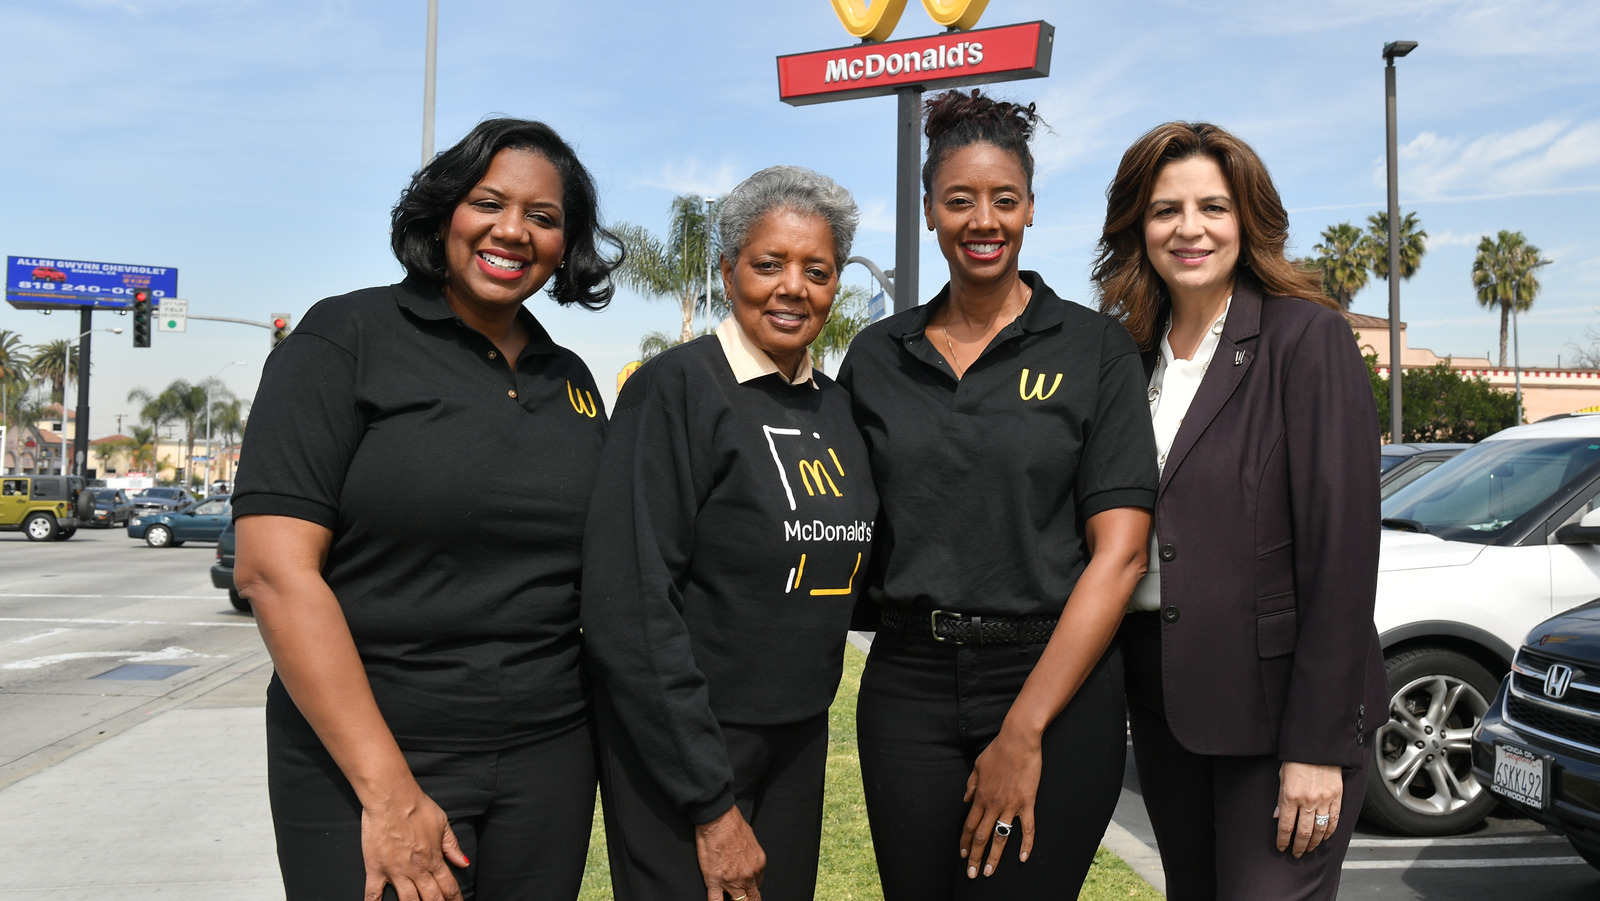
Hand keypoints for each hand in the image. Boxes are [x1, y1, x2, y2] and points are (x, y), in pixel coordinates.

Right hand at [359, 783, 468, 900]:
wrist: (392, 798)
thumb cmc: (418, 807)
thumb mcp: (442, 824)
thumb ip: (452, 846)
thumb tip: (464, 862)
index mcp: (434, 859)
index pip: (449, 886)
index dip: (455, 899)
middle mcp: (417, 870)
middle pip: (432, 899)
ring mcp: (396, 872)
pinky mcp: (376, 869)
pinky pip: (373, 894)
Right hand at [694, 804, 764, 900]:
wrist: (718, 819)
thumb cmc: (733, 824)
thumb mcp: (752, 839)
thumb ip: (751, 856)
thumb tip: (747, 860)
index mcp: (759, 864)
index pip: (758, 885)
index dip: (751, 887)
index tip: (745, 886)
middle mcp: (748, 875)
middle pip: (752, 898)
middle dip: (748, 899)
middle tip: (742, 897)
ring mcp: (732, 881)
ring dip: (736, 900)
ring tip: (731, 898)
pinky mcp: (715, 881)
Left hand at [959, 721, 1042, 877]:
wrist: (1018, 740)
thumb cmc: (998, 750)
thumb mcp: (977, 765)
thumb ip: (971, 785)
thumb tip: (965, 800)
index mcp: (980, 795)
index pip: (969, 824)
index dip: (964, 841)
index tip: (961, 855)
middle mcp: (993, 804)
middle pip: (981, 836)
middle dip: (974, 856)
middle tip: (972, 874)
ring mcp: (1010, 804)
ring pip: (1000, 836)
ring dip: (994, 856)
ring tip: (989, 872)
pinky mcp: (1027, 802)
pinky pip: (1026, 828)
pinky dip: (1026, 844)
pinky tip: (1023, 858)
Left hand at [1274, 761, 1342, 857]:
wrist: (1317, 747)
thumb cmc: (1297, 759)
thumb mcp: (1282, 777)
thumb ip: (1281, 799)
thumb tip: (1278, 817)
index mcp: (1291, 796)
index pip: (1286, 826)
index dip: (1283, 840)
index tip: (1282, 847)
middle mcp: (1307, 801)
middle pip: (1303, 832)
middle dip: (1298, 846)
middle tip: (1296, 853)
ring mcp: (1324, 800)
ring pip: (1320, 830)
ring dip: (1314, 842)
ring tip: (1308, 848)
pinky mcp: (1337, 797)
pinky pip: (1334, 820)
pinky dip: (1329, 831)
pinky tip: (1324, 837)